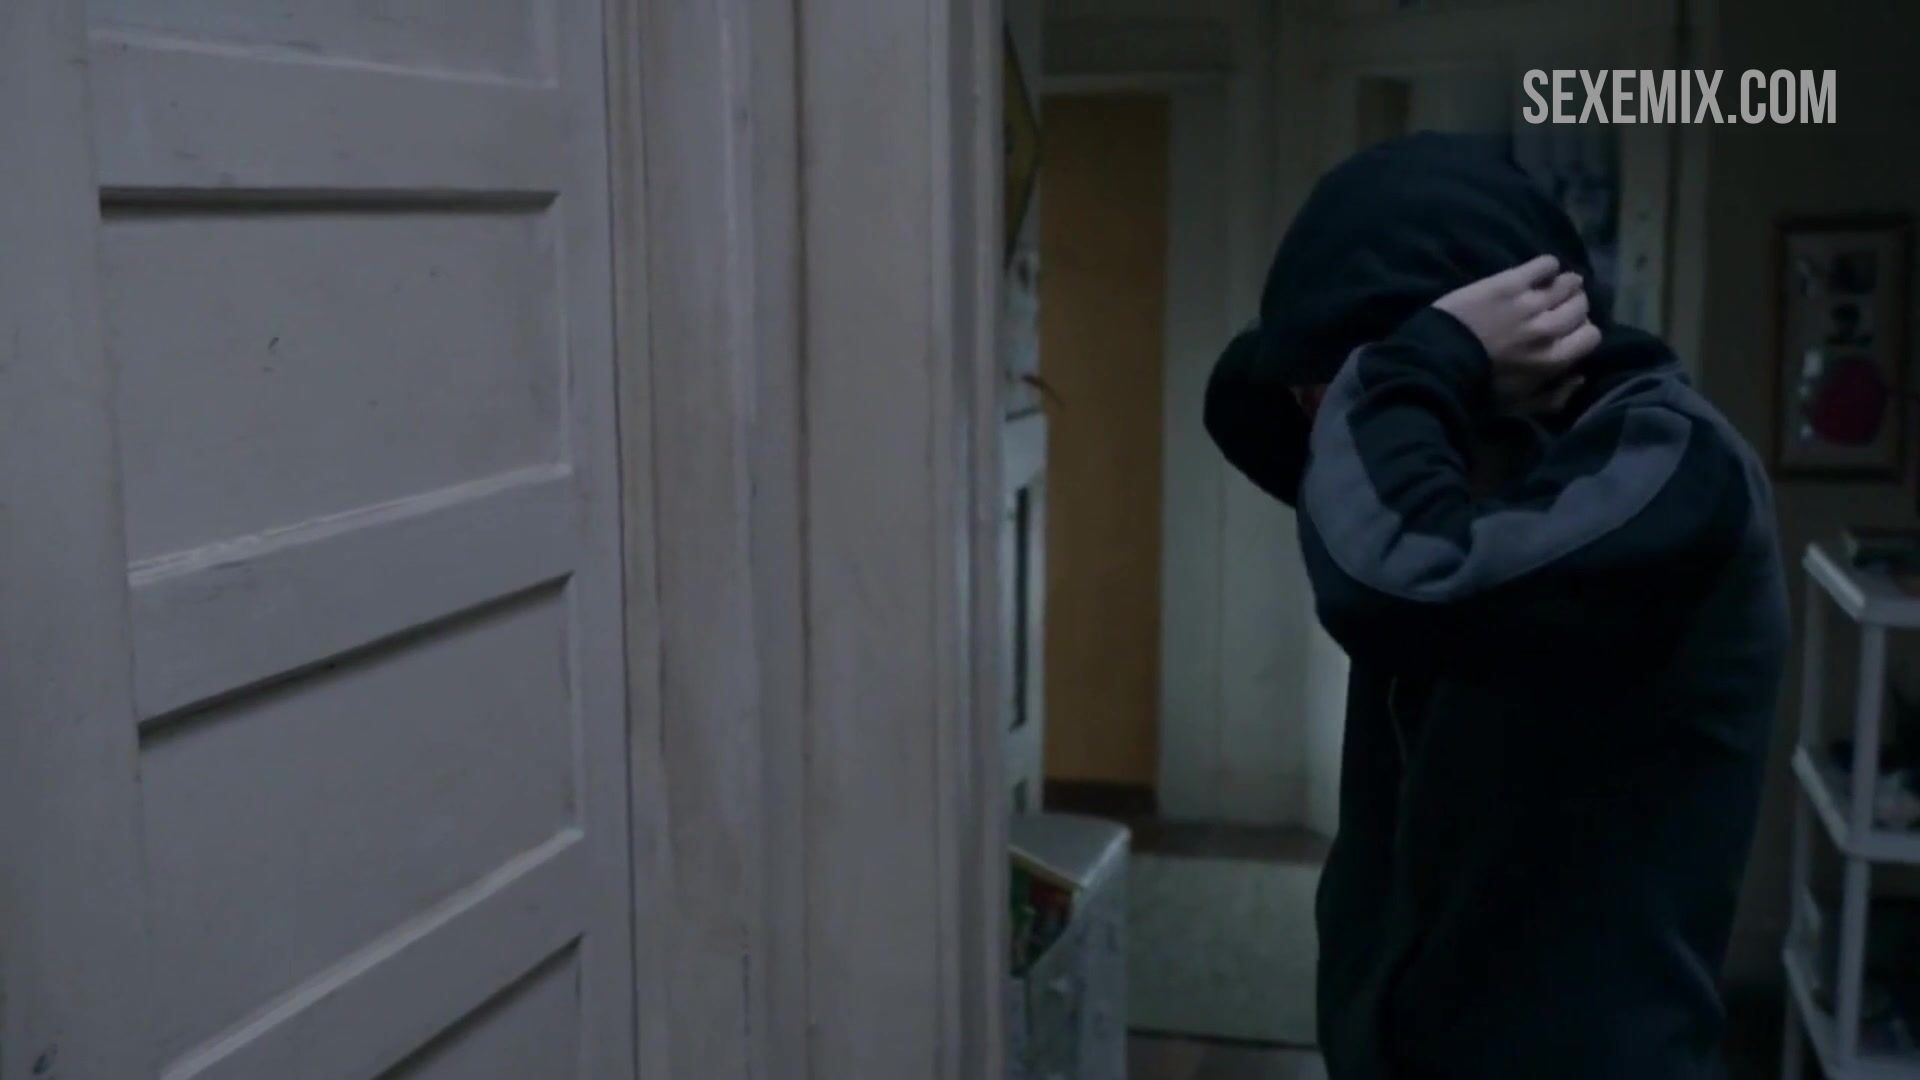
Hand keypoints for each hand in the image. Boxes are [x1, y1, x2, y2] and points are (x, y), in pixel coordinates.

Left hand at [1433, 255, 1601, 414]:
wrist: (1434, 363)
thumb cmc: (1476, 390)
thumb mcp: (1519, 406)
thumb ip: (1554, 396)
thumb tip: (1580, 378)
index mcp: (1554, 360)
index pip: (1591, 335)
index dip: (1581, 330)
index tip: (1568, 330)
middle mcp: (1549, 330)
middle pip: (1580, 307)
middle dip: (1574, 306)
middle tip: (1557, 306)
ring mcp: (1530, 303)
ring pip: (1567, 283)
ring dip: (1565, 283)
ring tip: (1552, 285)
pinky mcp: (1509, 283)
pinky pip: (1544, 264)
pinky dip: (1547, 265)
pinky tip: (1541, 270)